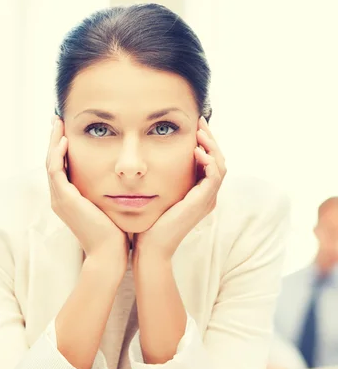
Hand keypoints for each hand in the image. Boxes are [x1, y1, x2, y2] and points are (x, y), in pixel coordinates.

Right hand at [46, 116, 128, 267]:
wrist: (109, 254)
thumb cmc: (114, 234)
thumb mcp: (109, 207)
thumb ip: (108, 192)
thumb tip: (122, 179)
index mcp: (68, 200)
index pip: (60, 167)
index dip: (62, 148)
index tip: (69, 130)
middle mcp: (60, 198)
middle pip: (51, 161)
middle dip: (54, 139)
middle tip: (58, 119)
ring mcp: (60, 199)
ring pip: (50, 162)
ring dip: (54, 141)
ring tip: (59, 122)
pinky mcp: (65, 199)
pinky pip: (56, 171)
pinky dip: (59, 154)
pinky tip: (66, 139)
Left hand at [132, 116, 226, 261]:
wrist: (150, 247)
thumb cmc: (148, 224)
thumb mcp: (156, 195)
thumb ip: (160, 179)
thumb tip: (148, 160)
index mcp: (198, 194)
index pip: (210, 162)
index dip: (204, 142)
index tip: (194, 125)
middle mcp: (206, 197)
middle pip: (218, 160)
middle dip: (210, 139)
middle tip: (200, 121)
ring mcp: (207, 200)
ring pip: (220, 165)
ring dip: (212, 146)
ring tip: (200, 132)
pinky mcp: (202, 203)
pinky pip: (215, 177)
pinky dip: (209, 161)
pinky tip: (197, 151)